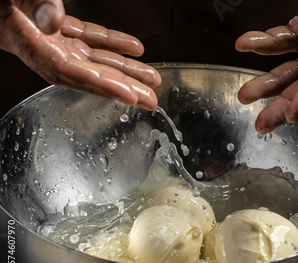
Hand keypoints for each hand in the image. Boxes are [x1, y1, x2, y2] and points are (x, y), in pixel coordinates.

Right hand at [0, 0, 160, 109]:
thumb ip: (31, 3)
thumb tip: (53, 21)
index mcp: (27, 42)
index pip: (70, 72)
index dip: (102, 86)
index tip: (129, 96)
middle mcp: (42, 46)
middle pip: (88, 74)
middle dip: (122, 88)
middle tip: (151, 100)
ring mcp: (52, 38)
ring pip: (94, 58)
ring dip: (124, 69)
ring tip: (151, 78)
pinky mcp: (57, 27)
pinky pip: (89, 39)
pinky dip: (112, 43)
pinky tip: (135, 48)